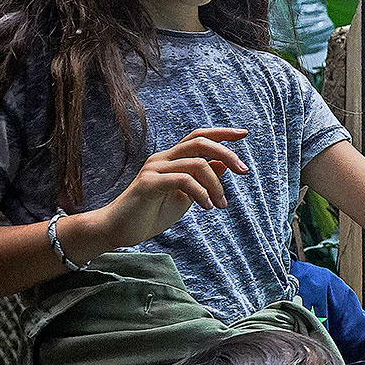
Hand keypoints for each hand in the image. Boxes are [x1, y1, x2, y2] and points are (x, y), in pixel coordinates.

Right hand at [96, 128, 248, 247]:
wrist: (120, 230)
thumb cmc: (152, 214)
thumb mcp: (185, 196)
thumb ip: (202, 180)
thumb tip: (224, 164)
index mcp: (171, 159)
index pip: (198, 137)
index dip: (221, 133)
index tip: (244, 134)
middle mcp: (163, 158)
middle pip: (200, 142)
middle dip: (227, 153)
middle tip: (244, 171)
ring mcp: (154, 169)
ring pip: (197, 164)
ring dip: (216, 185)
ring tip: (221, 205)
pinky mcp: (148, 183)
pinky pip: (183, 180)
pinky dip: (201, 192)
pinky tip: (207, 206)